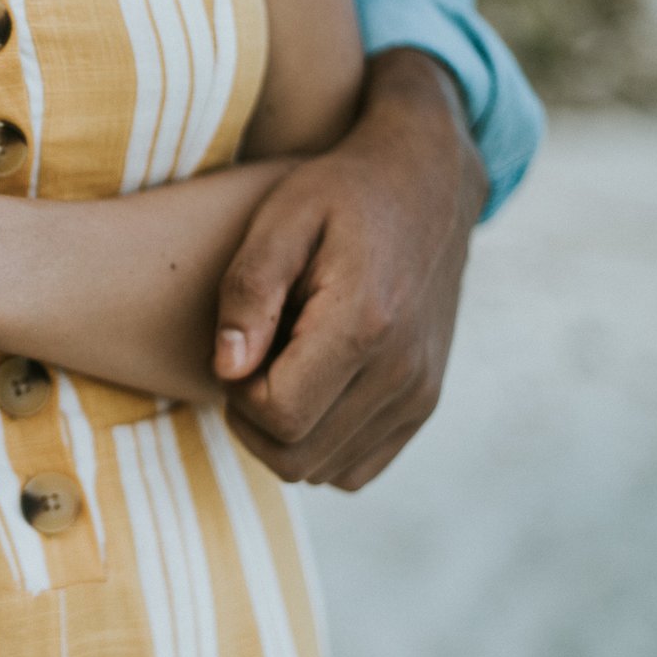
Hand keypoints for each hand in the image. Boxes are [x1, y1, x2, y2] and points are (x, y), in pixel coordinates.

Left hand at [212, 48, 488, 489]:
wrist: (428, 184)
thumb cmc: (341, 194)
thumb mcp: (279, 220)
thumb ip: (248, 293)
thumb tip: (228, 371)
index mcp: (365, 324)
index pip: (279, 416)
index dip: (238, 395)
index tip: (242, 345)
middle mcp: (403, 371)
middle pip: (297, 458)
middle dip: (254, 420)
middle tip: (254, 358)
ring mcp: (420, 394)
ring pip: (323, 471)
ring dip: (286, 433)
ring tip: (285, 365)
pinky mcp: (425, 405)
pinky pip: (356, 469)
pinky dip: (321, 444)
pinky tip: (312, 388)